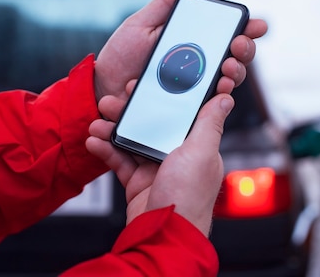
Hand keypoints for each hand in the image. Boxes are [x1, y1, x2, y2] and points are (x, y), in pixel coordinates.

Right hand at [86, 92, 233, 235]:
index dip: (164, 96)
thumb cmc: (187, 198)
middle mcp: (178, 155)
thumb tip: (225, 99)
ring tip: (98, 121)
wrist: (162, 237)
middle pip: (152, 123)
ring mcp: (157, 169)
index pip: (181, 113)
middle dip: (131, 111)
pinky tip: (93, 141)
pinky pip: (120, 161)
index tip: (147, 82)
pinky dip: (106, 150)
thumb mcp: (200, 153)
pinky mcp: (139, 183)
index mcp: (196, 146)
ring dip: (113, 129)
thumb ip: (209, 124)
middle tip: (113, 100)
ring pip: (132, 139)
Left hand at [93, 0, 267, 102]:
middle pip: (236, 60)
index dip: (248, 30)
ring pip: (226, 83)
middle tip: (238, 46)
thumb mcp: (141, 25)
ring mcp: (192, 88)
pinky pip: (205, 106)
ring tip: (228, 70)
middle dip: (245, 52)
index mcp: (193, 43)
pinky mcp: (184, 108)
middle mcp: (198, 66)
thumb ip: (164, 5)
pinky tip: (217, 91)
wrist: (101, 85)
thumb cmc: (121, 54)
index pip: (228, 36)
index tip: (257, 25)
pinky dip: (216, 99)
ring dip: (235, 75)